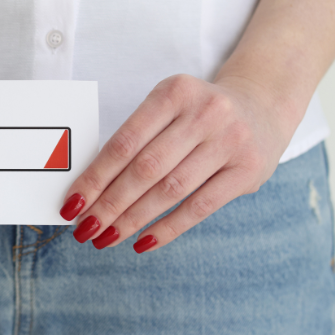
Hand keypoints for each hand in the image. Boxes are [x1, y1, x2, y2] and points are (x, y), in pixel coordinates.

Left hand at [59, 74, 292, 252]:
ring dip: (133, 219)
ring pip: (171, 190)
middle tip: (84, 229)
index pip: (125, 142)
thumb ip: (136, 140)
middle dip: (109, 204)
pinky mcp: (248, 170)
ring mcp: (230, 141)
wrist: (263, 103)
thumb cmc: (199, 113)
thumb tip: (90, 188)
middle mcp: (204, 113)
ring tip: (106, 238)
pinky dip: (168, 228)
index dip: (95, 176)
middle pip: (146, 168)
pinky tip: (142, 242)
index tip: (72, 203)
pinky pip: (200, 207)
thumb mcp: (169, 108)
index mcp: (174, 92)